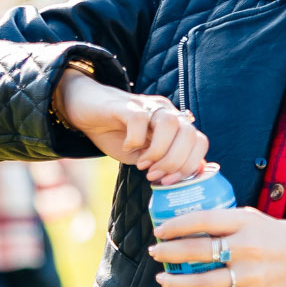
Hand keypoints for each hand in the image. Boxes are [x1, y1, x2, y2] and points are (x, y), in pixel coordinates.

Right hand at [56, 71, 207, 184]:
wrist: (86, 111)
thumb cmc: (117, 135)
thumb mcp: (145, 156)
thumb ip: (166, 164)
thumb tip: (189, 180)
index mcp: (175, 125)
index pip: (200, 141)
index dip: (190, 165)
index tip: (169, 181)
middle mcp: (166, 112)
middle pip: (190, 133)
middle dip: (175, 162)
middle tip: (154, 175)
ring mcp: (148, 106)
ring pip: (170, 124)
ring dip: (159, 152)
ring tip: (143, 164)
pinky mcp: (126, 105)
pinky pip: (140, 118)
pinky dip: (136, 140)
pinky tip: (128, 148)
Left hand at [150, 207, 285, 286]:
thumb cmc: (272, 236)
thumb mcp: (251, 217)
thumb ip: (223, 219)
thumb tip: (184, 221)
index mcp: (244, 223)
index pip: (203, 220)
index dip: (176, 226)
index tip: (159, 231)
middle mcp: (246, 249)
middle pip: (198, 252)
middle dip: (169, 253)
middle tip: (155, 253)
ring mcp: (250, 277)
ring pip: (204, 283)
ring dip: (177, 283)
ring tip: (162, 280)